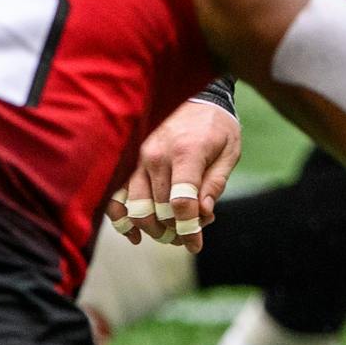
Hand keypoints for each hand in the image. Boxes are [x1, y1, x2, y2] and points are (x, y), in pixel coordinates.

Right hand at [105, 98, 241, 252]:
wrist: (196, 99)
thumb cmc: (216, 128)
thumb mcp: (229, 152)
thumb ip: (215, 184)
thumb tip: (203, 213)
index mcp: (185, 152)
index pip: (181, 200)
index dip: (189, 228)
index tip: (196, 245)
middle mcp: (156, 156)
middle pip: (159, 209)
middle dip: (173, 231)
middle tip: (187, 238)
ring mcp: (137, 159)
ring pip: (135, 208)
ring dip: (151, 229)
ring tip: (169, 235)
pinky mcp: (128, 163)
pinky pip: (116, 197)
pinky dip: (121, 220)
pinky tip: (135, 235)